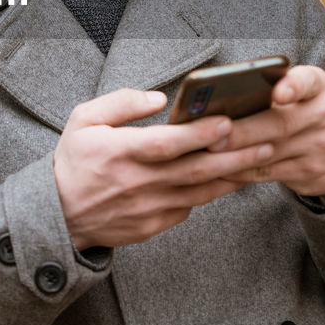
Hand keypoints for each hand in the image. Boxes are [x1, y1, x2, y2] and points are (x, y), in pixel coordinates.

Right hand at [54, 88, 277, 248]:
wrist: (57, 215)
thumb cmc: (73, 163)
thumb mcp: (83, 120)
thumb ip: (121, 103)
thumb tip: (158, 98)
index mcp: (121, 152)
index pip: (168, 143)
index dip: (199, 134)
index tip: (227, 122)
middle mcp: (138, 182)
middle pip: (196, 169)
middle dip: (236, 155)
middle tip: (267, 142)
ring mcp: (148, 208)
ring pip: (201, 191)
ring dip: (233, 176)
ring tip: (261, 160)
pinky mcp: (152, 226)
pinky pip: (189, 208)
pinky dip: (211, 193)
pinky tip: (229, 179)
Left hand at [213, 65, 324, 200]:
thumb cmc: (304, 113)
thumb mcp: (301, 93)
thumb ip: (270, 89)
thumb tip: (219, 99)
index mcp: (318, 86)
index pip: (308, 81)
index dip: (293, 87)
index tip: (278, 94)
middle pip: (280, 123)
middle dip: (243, 131)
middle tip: (213, 136)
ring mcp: (320, 147)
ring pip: (271, 152)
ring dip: (237, 154)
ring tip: (209, 152)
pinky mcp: (309, 173)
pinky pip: (268, 173)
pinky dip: (241, 171)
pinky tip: (221, 168)